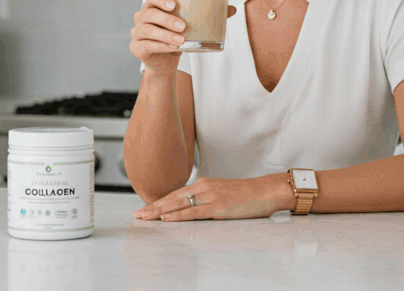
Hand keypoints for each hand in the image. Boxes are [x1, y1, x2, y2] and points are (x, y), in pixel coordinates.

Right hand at [130, 0, 236, 74]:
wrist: (166, 62)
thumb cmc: (177, 37)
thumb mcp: (191, 26)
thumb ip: (209, 16)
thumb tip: (231, 9)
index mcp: (154, 7)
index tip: (175, 5)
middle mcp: (142, 17)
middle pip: (150, 14)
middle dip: (167, 20)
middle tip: (183, 26)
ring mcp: (137, 32)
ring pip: (148, 30)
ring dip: (165, 34)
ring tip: (181, 39)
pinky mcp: (137, 47)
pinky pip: (147, 45)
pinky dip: (161, 46)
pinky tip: (172, 48)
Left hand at [133, 175, 290, 221]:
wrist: (266, 191)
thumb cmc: (247, 194)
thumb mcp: (222, 193)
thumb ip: (206, 198)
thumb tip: (192, 208)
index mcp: (204, 183)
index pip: (175, 194)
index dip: (159, 202)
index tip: (145, 208)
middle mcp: (204, 187)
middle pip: (172, 198)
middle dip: (153, 207)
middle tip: (137, 215)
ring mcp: (210, 197)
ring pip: (179, 205)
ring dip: (160, 212)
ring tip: (145, 218)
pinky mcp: (218, 207)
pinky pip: (193, 212)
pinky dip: (178, 216)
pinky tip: (167, 219)